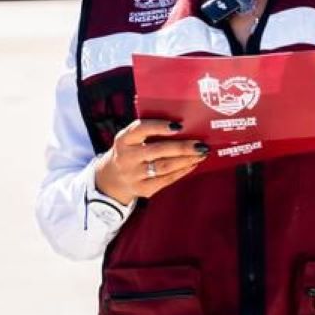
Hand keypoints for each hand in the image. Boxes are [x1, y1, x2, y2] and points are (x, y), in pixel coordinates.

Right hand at [95, 118, 209, 203]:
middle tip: (200, 144)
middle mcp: (127, 157)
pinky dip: (182, 171)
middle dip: (182, 147)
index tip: (179, 126)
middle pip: (158, 150)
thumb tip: (181, 125)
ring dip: (186, 160)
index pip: (140, 129)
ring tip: (201, 153)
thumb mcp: (130, 139)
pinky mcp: (143, 188)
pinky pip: (167, 180)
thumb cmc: (130, 152)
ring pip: (165, 166)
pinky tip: (193, 164)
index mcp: (124, 139)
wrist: (112, 179)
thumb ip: (148, 131)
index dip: (159, 126)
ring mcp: (134, 175)